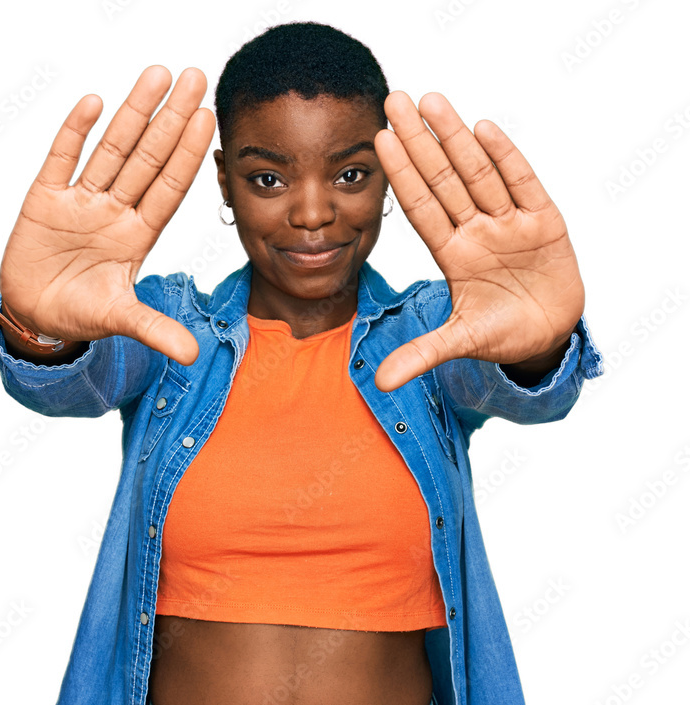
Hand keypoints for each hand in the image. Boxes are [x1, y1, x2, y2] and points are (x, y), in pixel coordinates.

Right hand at [0, 65, 216, 365]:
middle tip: (194, 78)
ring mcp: (80, 202)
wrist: (36, 317)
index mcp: (136, 235)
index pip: (168, 188)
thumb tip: (192, 355)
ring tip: (156, 76)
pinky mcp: (44, 201)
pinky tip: (94, 103)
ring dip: (132, 114)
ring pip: (111, 150)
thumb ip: (154, 330)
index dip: (188, 154)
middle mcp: (114, 211)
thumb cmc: (80, 314)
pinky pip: (61, 160)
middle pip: (147, 157)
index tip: (209, 119)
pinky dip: (74, 133)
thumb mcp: (120, 319)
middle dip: (170, 119)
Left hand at [372, 92, 584, 391]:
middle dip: (420, 141)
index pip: (421, 207)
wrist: (548, 336)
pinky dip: (506, 158)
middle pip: (444, 179)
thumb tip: (378, 384)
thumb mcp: (460, 343)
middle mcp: (477, 231)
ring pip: (479, 173)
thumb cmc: (500, 333)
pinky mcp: (545, 223)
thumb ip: (422, 355)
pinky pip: (523, 184)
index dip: (402, 176)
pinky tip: (483, 128)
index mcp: (453, 254)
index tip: (379, 141)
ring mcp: (510, 223)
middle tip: (393, 99)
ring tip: (432, 100)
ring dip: (456, 138)